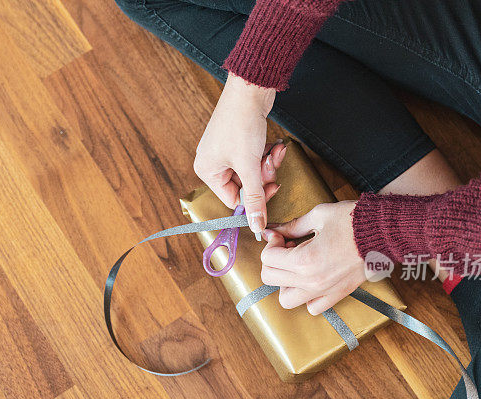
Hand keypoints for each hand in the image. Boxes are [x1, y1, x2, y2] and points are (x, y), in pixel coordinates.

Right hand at [194, 74, 277, 233]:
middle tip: (270, 165)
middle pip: (245, 186)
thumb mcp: (249, 167)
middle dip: (263, 176)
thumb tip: (256, 226)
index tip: (270, 189)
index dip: (254, 198)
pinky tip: (273, 145)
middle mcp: (213, 162)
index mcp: (207, 171)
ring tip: (272, 151)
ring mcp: (226, 151)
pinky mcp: (240, 141)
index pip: (233, 200)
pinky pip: (255, 158)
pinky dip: (266, 154)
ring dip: (267, 164)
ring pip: (253, 172)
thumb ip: (255, 199)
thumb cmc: (241, 125)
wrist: (250, 89)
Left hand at [260, 201, 365, 314]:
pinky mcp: (338, 295)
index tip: (280, 235)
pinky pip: (312, 307)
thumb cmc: (354, 220)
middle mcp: (311, 281)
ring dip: (285, 283)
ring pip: (286, 300)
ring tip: (296, 265)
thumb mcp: (319, 216)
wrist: (385, 232)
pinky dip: (306, 297)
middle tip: (286, 247)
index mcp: (304, 260)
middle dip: (273, 261)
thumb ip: (292, 226)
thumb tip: (274, 231)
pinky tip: (311, 278)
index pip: (267, 259)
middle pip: (270, 279)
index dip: (271, 242)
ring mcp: (324, 291)